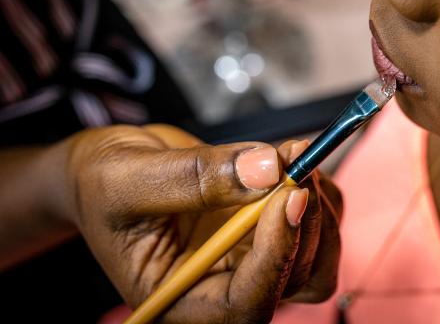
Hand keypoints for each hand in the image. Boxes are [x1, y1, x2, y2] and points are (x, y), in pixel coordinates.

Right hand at [62, 124, 340, 322]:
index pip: (245, 303)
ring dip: (319, 207)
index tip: (289, 196)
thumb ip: (194, 177)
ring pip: (315, 258)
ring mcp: (250, 260)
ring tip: (294, 154)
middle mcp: (222, 288)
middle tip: (296, 160)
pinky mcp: (266, 233)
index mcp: (181, 300)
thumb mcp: (128, 177)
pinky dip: (319, 192)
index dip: (276, 255)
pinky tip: (292, 157)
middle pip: (293, 280)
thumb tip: (268, 169)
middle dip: (303, 220)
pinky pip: (317, 226)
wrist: (109, 170)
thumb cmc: (101, 184)